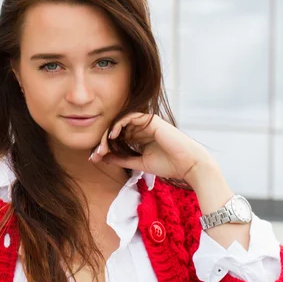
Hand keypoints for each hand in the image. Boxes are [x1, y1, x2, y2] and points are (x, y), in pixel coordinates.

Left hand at [90, 112, 216, 180]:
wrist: (188, 164)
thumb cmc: (168, 165)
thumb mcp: (139, 163)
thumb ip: (122, 159)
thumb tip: (103, 158)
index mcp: (140, 137)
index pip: (117, 138)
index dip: (104, 146)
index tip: (95, 158)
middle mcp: (142, 128)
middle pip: (116, 130)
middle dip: (103, 141)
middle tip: (95, 154)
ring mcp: (146, 123)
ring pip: (120, 123)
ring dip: (108, 134)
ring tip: (102, 146)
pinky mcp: (150, 120)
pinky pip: (130, 117)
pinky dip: (119, 124)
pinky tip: (112, 135)